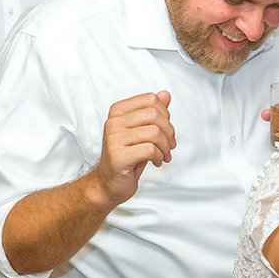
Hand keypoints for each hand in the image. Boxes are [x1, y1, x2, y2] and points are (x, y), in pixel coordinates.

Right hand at [91, 91, 174, 206]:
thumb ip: (153, 112)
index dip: (166, 115)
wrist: (109, 183)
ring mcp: (113, 139)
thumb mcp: (142, 131)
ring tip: (164, 156)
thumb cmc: (127, 156)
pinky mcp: (118, 156)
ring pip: (154, 133)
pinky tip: (156, 162)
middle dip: (169, 132)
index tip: (166, 131)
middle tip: (169, 146)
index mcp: (118, 111)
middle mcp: (113, 122)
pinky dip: (159, 157)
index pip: (151, 99)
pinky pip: (149, 149)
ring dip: (165, 147)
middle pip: (154, 114)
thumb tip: (166, 94)